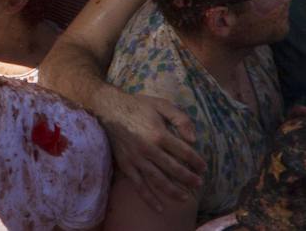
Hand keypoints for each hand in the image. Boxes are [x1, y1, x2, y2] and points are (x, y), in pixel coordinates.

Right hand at [100, 90, 203, 211]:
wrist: (108, 107)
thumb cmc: (137, 105)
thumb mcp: (162, 104)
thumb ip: (181, 119)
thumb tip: (193, 139)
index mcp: (159, 134)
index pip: (185, 153)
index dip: (197, 162)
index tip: (203, 168)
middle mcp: (149, 149)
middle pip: (174, 169)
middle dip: (189, 179)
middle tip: (198, 184)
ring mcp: (136, 158)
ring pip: (158, 180)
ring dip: (174, 191)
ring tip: (185, 198)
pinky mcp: (125, 164)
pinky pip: (138, 184)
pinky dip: (149, 198)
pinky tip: (159, 207)